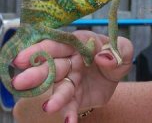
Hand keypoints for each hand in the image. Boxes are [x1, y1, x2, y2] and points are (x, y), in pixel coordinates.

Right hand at [12, 30, 132, 122]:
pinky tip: (69, 121)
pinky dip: (68, 113)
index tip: (24, 57)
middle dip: (37, 73)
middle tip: (21, 82)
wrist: (115, 75)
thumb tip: (103, 57)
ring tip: (49, 107)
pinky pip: (70, 105)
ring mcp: (70, 79)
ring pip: (59, 87)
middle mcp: (70, 60)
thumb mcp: (124, 49)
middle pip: (52, 66)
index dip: (41, 48)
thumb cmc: (116, 55)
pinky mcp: (75, 97)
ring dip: (55, 97)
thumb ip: (118, 50)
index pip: (59, 43)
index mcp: (79, 43)